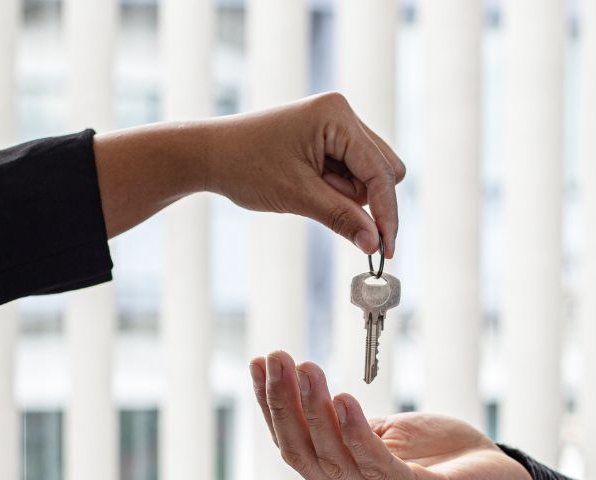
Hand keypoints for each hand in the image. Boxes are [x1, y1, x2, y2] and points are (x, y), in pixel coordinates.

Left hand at [93, 92, 404, 254]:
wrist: (209, 155)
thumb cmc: (246, 167)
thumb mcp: (297, 197)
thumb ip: (342, 218)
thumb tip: (374, 244)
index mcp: (337, 115)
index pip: (380, 172)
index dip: (386, 214)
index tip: (386, 250)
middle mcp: (342, 113)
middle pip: (384, 170)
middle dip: (364, 199)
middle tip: (324, 207)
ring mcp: (336, 124)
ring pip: (370, 174)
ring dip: (348, 195)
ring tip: (307, 191)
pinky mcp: (328, 137)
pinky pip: (352, 172)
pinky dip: (338, 189)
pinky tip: (308, 186)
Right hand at [248, 351, 534, 479]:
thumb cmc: (446, 460)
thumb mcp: (389, 438)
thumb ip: (351, 430)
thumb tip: (313, 396)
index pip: (295, 449)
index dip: (273, 408)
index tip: (261, 365)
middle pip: (306, 455)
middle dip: (284, 404)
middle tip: (276, 360)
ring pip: (336, 459)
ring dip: (315, 410)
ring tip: (306, 369)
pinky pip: (378, 467)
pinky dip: (356, 433)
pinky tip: (343, 399)